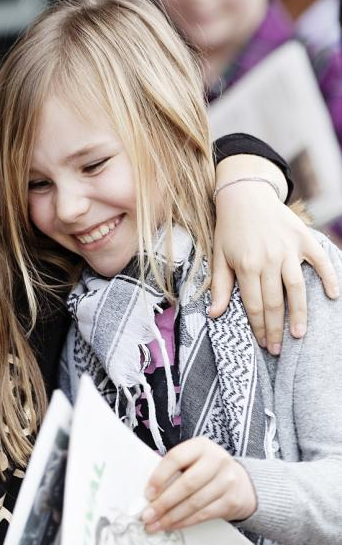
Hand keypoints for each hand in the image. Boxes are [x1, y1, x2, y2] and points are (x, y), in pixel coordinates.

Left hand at [140, 437, 256, 532]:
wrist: (240, 482)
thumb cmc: (205, 470)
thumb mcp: (192, 460)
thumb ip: (173, 470)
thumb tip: (148, 494)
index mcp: (201, 446)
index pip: (176, 458)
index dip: (160, 476)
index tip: (148, 494)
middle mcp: (217, 460)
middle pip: (186, 484)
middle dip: (164, 503)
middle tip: (147, 515)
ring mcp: (227, 481)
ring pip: (194, 503)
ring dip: (171, 517)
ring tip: (154, 525)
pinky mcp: (232, 501)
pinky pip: (204, 514)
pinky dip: (185, 522)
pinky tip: (171, 526)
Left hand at [210, 163, 337, 353]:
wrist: (245, 195)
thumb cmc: (230, 229)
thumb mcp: (219, 256)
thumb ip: (219, 287)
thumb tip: (214, 315)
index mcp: (246, 265)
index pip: (253, 305)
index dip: (259, 327)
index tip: (263, 344)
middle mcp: (268, 258)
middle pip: (274, 301)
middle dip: (276, 328)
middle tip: (279, 349)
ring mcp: (288, 249)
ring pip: (296, 287)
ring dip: (299, 313)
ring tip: (299, 334)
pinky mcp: (303, 238)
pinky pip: (320, 261)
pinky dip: (329, 278)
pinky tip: (332, 296)